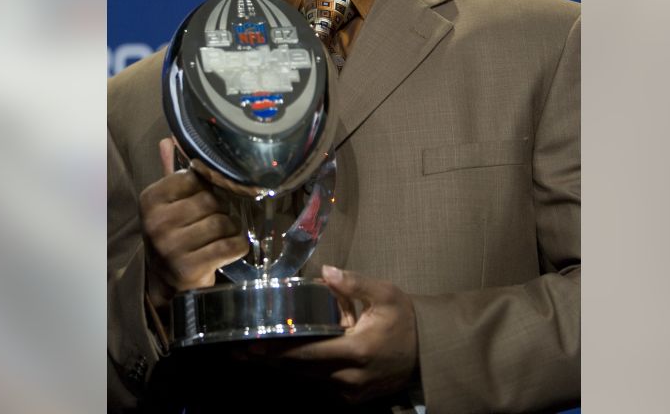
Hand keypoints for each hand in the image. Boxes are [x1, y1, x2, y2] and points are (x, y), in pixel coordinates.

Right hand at [140, 138, 247, 308]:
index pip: (194, 178)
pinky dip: (238, 246)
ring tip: (221, 236)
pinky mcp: (189, 269)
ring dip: (231, 229)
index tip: (201, 201)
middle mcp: (155, 223)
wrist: (168, 283)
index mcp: (150, 200)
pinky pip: (231, 246)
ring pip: (224, 223)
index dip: (206, 188)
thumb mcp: (168, 203)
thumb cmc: (174, 234)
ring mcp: (170, 248)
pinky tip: (229, 249)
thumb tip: (169, 137)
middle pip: (211, 201)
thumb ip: (171, 171)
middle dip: (221, 210)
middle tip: (214, 221)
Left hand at [251, 266, 419, 404]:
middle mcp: (351, 376)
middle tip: (241, 352)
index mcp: (358, 350)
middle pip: (302, 370)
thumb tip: (326, 271)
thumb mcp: (386, 294)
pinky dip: (304, 373)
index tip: (253, 346)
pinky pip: (322, 385)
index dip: (279, 352)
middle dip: (271, 361)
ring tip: (254, 356)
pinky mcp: (353, 398)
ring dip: (284, 368)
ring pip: (309, 380)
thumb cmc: (404, 320)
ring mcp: (352, 391)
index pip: (309, 353)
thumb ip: (355, 284)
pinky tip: (286, 362)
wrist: (428, 352)